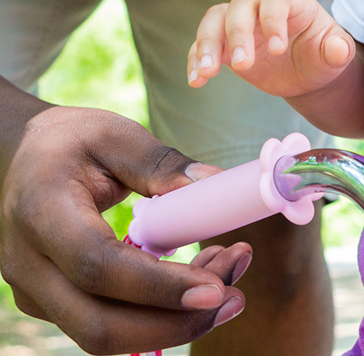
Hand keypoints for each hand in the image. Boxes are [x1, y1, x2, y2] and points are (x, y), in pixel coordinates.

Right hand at [0, 104, 248, 353]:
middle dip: (174, 323)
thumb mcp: (116, 135)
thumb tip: (215, 185)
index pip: (98, 267)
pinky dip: (157, 314)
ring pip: (104, 334)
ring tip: (229, 279)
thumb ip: (162, 163)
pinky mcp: (54, 304)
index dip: (158, 285)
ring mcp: (36, 293)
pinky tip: (200, 280)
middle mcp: (29, 265)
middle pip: (99, 324)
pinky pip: (107, 323)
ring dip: (173, 321)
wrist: (20, 157)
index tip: (215, 288)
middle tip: (235, 298)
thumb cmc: (71, 141)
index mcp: (43, 214)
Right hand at [189, 0, 354, 99]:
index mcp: (292, 2)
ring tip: (206, 73)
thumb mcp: (336, 55)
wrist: (306, 72)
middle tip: (242, 65)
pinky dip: (196, 60)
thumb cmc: (322, 56)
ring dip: (207, 43)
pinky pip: (202, 44)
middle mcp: (261, 7)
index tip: (277, 49)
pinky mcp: (223, 44)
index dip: (274, 20)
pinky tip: (196, 82)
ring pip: (214, 19)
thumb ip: (338, 51)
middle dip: (238, 34)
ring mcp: (240, 23)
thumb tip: (339, 50)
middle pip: (240, 6)